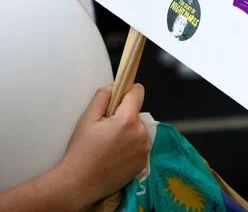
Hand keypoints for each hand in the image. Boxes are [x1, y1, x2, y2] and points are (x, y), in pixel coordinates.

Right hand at [58, 85, 148, 207]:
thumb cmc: (81, 150)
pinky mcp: (143, 163)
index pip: (138, 92)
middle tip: (106, 128)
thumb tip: (115, 86)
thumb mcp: (87, 118)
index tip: (117, 99)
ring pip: (138, 128)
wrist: (79, 183)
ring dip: (128, 131)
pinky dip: (131, 146)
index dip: (127, 91)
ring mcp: (144, 150)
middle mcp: (141, 133)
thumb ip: (103, 96)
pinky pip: (140, 144)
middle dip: (124, 115)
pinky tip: (115, 154)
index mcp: (128, 119)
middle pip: (136, 112)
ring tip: (110, 143)